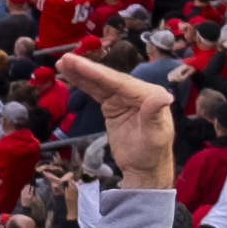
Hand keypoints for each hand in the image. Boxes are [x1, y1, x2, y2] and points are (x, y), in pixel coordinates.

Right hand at [61, 54, 174, 196]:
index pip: (119, 81)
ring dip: (81, 73)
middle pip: (108, 78)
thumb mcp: (155, 136)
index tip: (77, 63)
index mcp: (149, 94)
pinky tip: (70, 76)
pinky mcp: (113, 106)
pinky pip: (96, 92)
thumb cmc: (151, 154)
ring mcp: (124, 98)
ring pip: (100, 83)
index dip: (97, 73)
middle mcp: (137, 92)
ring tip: (62, 63)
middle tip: (64, 58)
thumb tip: (164, 96)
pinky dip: (83, 84)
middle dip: (86, 68)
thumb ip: (154, 114)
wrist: (144, 169)